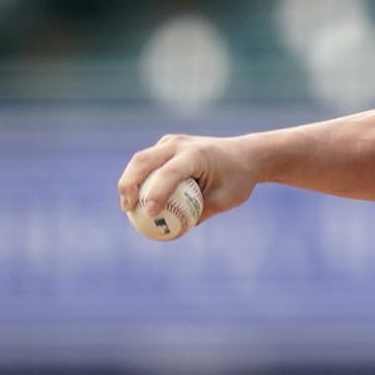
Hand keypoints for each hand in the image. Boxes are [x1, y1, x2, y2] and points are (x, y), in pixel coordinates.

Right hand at [117, 134, 256, 222]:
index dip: (156, 194)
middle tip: (127, 209)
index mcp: (196, 154)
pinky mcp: (167, 145)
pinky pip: (148, 161)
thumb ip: (199, 214)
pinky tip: (138, 199)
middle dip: (129, 185)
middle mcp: (180, 144)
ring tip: (128, 207)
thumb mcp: (225, 200)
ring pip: (141, 159)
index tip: (151, 215)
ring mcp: (172, 141)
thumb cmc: (238, 179)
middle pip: (143, 160)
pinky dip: (139, 178)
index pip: (169, 173)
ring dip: (130, 181)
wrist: (246, 154)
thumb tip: (172, 232)